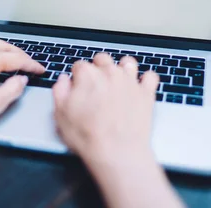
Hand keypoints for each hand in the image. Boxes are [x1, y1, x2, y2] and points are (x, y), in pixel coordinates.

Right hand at [53, 55, 184, 207]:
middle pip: (103, 59)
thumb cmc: (88, 136)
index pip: (79, 65)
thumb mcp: (61, 115)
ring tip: (118, 81)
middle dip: (98, 67)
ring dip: (122, 68)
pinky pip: (150, 77)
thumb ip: (60, 91)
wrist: (117, 152)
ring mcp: (130, 81)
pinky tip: (140, 87)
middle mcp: (110, 72)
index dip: (77, 77)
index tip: (78, 88)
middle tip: (96, 85)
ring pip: (127, 62)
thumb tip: (63, 81)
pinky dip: (146, 80)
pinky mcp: (146, 93)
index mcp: (88, 75)